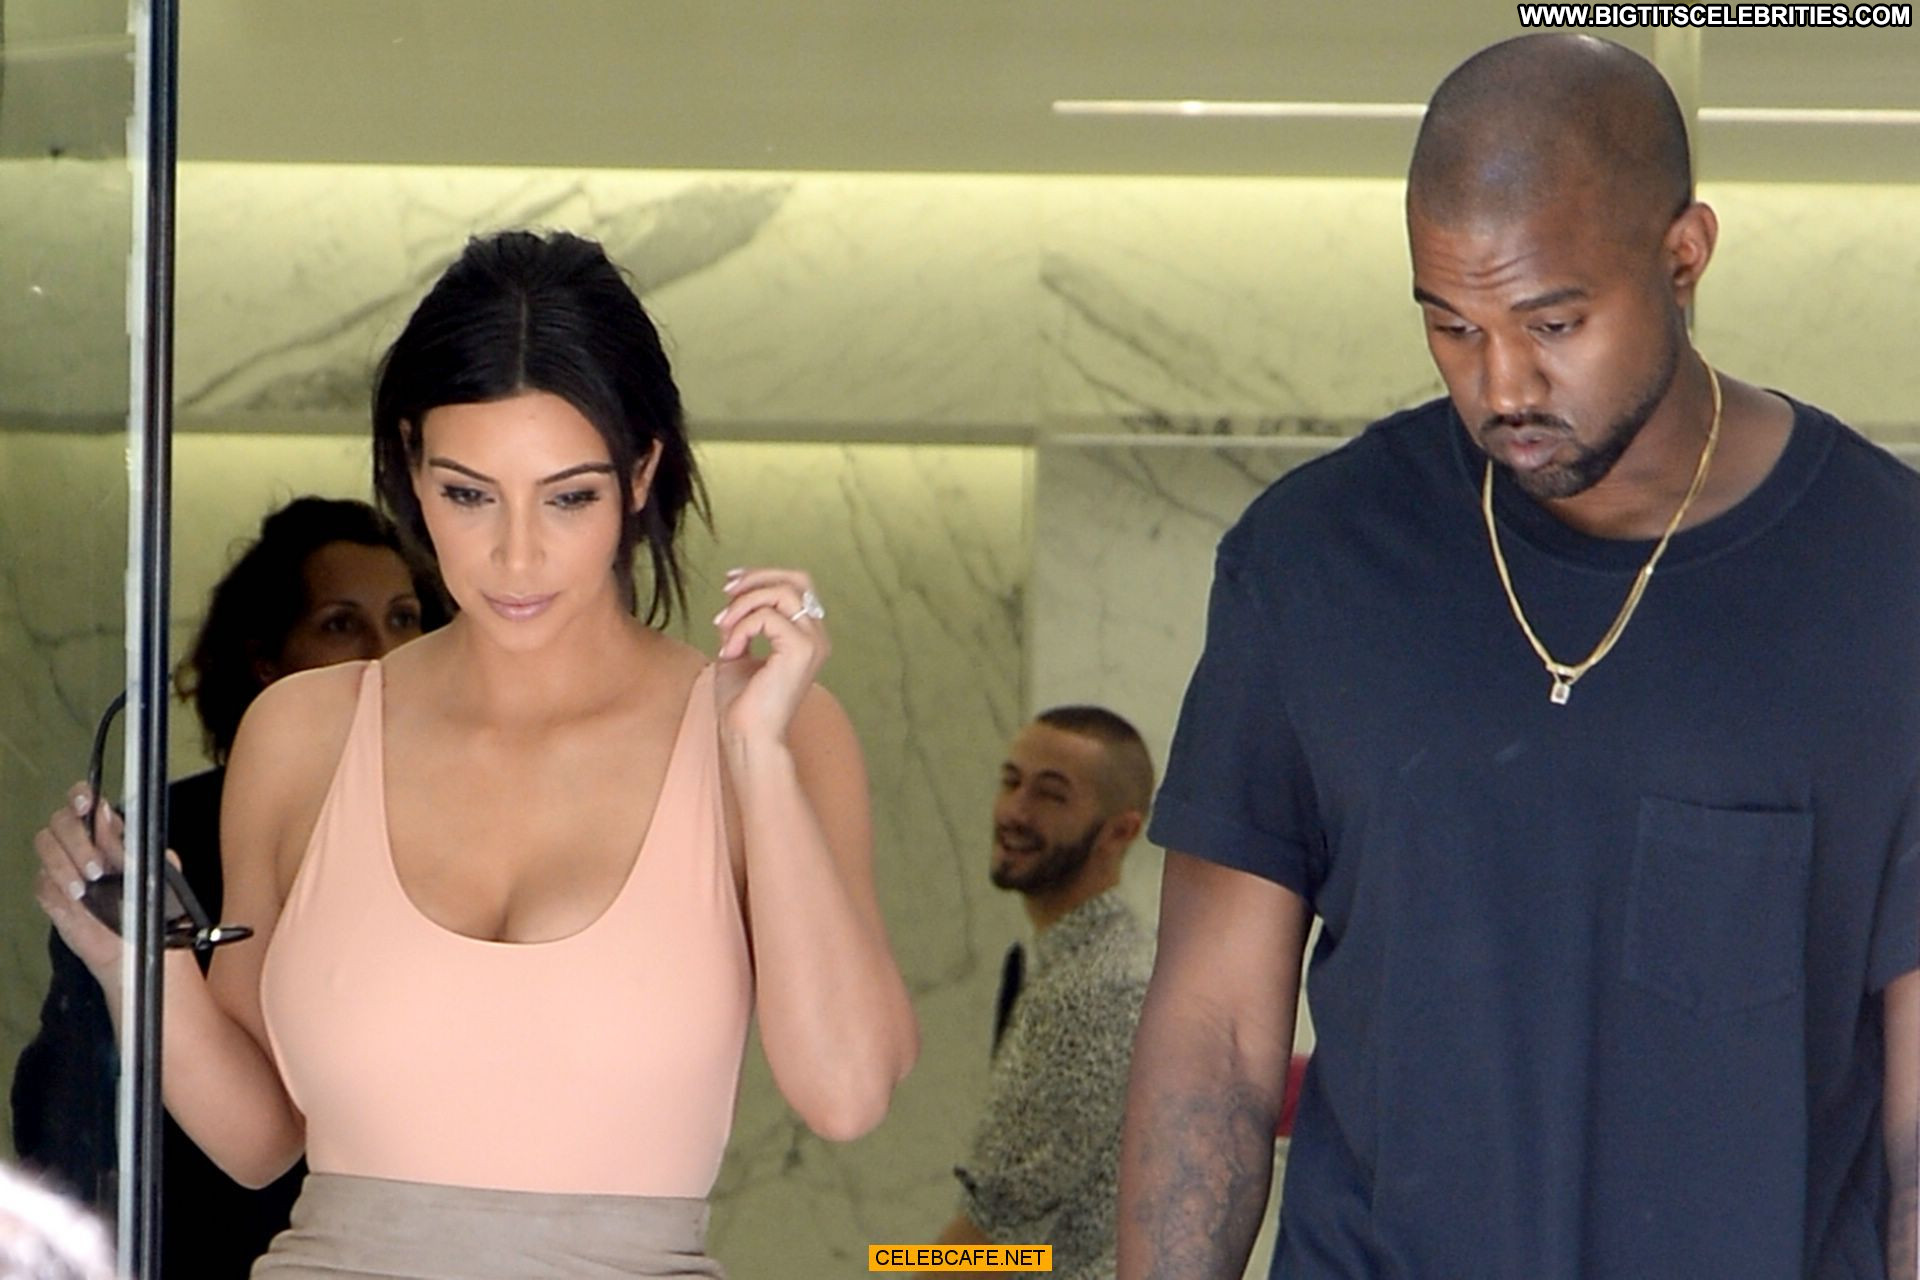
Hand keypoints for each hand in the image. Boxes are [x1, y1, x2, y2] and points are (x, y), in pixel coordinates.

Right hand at [33, 783, 128, 981]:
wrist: (133, 943)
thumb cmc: (147, 903)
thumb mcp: (153, 870)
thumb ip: (134, 846)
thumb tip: (114, 825)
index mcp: (109, 831)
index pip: (85, 801)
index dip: (80, 796)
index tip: (86, 805)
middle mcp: (82, 843)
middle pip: (61, 821)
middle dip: (77, 841)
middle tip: (97, 868)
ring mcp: (63, 866)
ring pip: (46, 846)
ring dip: (64, 865)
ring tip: (86, 887)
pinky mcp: (51, 892)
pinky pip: (41, 881)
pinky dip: (57, 887)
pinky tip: (76, 899)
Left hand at [711, 566, 830, 745]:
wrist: (747, 735)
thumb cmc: (742, 702)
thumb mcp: (736, 651)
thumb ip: (739, 624)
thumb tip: (731, 604)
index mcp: (807, 636)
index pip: (796, 586)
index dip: (763, 575)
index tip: (730, 582)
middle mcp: (816, 636)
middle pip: (796, 580)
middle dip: (757, 579)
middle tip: (726, 591)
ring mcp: (813, 642)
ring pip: (782, 593)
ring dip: (744, 604)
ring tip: (723, 627)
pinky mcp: (801, 650)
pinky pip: (767, 617)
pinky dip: (741, 627)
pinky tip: (730, 650)